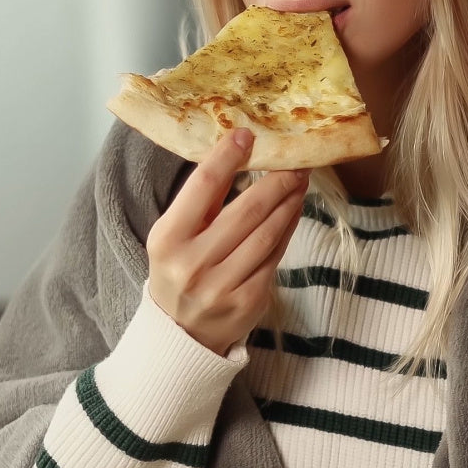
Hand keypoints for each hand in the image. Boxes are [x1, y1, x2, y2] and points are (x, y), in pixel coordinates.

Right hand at [146, 128, 308, 354]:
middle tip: (296, 162)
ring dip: (288, 204)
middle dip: (275, 182)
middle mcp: (193, 264)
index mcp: (168, 239)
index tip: (247, 135)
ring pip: (266, 234)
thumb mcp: (175, 235)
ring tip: (299, 183)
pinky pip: (274, 257)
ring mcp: (222, 286)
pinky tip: (293, 212)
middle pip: (245, 211)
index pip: (202, 188)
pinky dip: (287, 230)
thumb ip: (203, 201)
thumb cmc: (178, 270)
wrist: (179, 332)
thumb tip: (239, 153)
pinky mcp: (248, 302)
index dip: (227, 158)